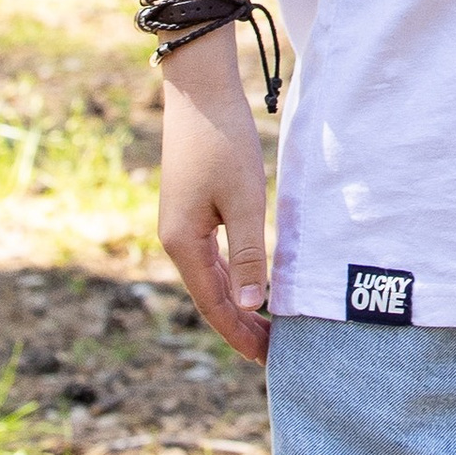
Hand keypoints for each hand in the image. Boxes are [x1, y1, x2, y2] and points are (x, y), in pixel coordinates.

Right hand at [157, 52, 271, 365]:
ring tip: (269, 330)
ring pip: (211, 281)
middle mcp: (177, 241)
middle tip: (278, 354)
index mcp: (184, 244)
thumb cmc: (223, 142)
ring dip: (238, 306)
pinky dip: (233, 281)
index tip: (270, 360)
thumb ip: (248, 253)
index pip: (214, 305)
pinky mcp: (193, 213)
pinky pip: (213, 260)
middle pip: (211, 298)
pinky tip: (253, 290)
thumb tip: (251, 303)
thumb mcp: (243, 199)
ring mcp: (183, 227)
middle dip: (242, 327)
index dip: (241, 334)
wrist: (200, 94)